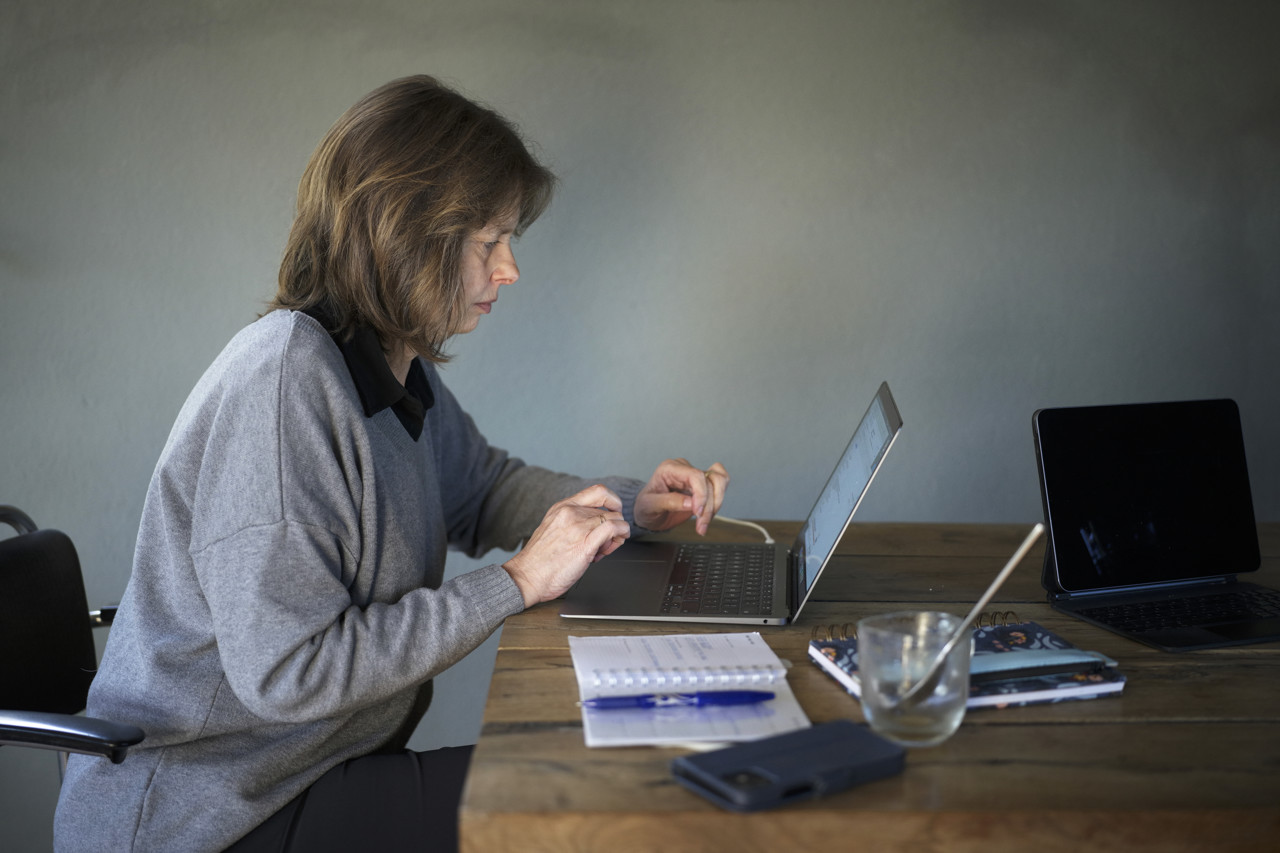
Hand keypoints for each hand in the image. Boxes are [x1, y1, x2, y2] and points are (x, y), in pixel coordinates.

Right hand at [502, 484, 630, 607]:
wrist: (527, 576)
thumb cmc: (540, 559)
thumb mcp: (553, 528)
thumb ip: (572, 521)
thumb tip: (594, 524)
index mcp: (563, 507)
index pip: (598, 491)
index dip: (613, 501)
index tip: (615, 513)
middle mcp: (571, 513)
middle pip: (609, 511)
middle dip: (614, 526)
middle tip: (606, 543)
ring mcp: (578, 527)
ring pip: (615, 519)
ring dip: (617, 535)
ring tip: (604, 549)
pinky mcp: (585, 543)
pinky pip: (614, 529)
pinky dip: (621, 534)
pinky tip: (612, 546)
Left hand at [634, 458, 728, 535]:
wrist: (648, 514)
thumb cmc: (646, 507)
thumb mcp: (650, 506)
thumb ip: (669, 502)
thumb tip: (690, 503)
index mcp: (670, 469)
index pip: (695, 475)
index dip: (701, 495)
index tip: (697, 512)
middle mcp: (684, 469)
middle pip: (710, 481)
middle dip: (708, 506)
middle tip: (700, 525)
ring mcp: (695, 476)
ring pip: (719, 482)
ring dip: (716, 504)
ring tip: (703, 522)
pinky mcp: (702, 485)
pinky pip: (720, 483)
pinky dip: (719, 499)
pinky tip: (709, 512)